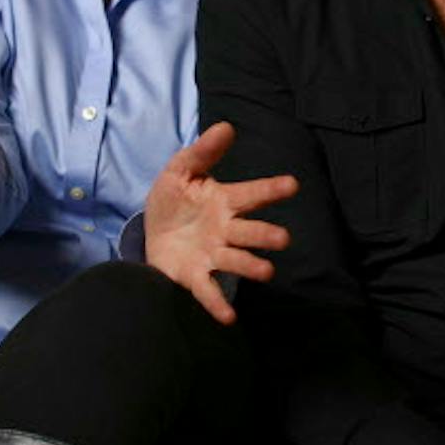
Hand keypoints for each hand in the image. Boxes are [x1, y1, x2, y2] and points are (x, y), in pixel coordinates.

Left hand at [142, 123, 298, 323]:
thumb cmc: (174, 201)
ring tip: (266, 272)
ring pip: (236, 261)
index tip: (292, 185)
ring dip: (251, 266)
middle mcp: (224, 230)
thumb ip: (203, 152)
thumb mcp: (181, 171)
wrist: (151, 234)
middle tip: (283, 238)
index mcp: (224, 202)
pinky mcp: (195, 277)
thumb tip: (226, 126)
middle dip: (266, 235)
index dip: (271, 189)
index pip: (251, 194)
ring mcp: (212, 255)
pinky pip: (208, 291)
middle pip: (249, 233)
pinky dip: (218, 305)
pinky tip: (229, 318)